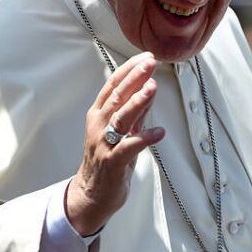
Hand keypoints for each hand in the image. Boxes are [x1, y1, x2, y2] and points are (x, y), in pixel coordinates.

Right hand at [66, 52, 164, 235]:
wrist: (92, 194)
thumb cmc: (108, 159)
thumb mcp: (122, 130)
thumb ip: (136, 111)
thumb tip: (149, 88)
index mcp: (99, 114)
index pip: (113, 85)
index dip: (129, 70)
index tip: (146, 57)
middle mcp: (98, 125)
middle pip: (116, 97)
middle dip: (134, 78)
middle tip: (150, 63)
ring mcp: (104, 143)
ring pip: (120, 118)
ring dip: (137, 102)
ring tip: (152, 88)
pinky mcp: (112, 162)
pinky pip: (129, 148)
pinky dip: (144, 138)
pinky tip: (160, 132)